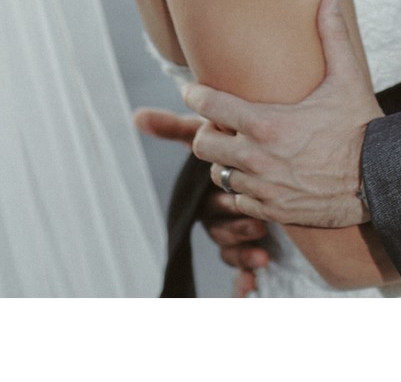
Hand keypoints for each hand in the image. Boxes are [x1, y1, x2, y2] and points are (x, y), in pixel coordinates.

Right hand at [134, 106, 269, 287]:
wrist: (263, 153)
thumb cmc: (229, 142)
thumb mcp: (203, 134)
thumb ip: (174, 128)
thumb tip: (137, 115)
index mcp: (206, 195)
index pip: (209, 207)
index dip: (221, 205)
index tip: (237, 200)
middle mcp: (217, 217)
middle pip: (221, 230)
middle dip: (236, 229)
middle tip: (256, 224)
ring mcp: (232, 235)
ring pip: (230, 252)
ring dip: (243, 253)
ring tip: (262, 247)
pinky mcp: (245, 250)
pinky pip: (239, 274)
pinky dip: (242, 282)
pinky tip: (250, 285)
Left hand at [184, 0, 382, 227]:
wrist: (383, 182)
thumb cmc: (363, 127)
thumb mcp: (348, 78)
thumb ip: (332, 35)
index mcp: (266, 123)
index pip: (209, 107)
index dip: (195, 95)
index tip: (192, 90)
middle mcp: (257, 158)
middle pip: (202, 145)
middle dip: (207, 132)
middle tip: (219, 124)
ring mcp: (264, 189)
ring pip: (218, 175)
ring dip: (224, 162)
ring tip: (240, 149)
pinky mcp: (273, 211)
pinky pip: (239, 202)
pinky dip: (243, 190)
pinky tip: (258, 176)